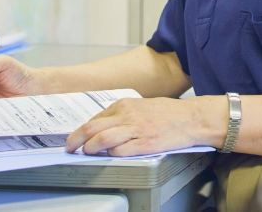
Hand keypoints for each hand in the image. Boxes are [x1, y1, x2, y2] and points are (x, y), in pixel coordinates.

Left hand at [65, 95, 223, 155]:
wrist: (191, 118)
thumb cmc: (169, 113)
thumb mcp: (141, 106)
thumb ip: (122, 115)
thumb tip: (103, 127)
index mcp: (125, 105)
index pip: (94, 119)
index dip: (81, 131)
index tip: (75, 139)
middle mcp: (128, 115)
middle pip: (92, 128)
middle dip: (75, 140)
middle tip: (70, 148)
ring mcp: (136, 129)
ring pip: (101, 140)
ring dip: (89, 149)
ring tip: (86, 153)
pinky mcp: (145, 144)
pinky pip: (120, 151)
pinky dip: (111, 155)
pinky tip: (110, 156)